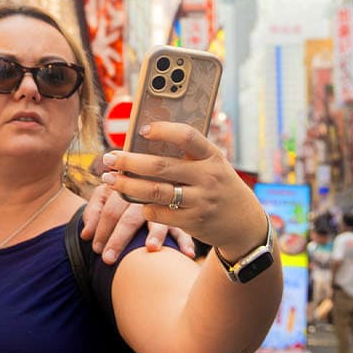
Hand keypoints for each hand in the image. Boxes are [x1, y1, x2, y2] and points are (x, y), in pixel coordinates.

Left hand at [80, 177, 195, 262]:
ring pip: (158, 220)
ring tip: (150, 248)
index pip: (110, 211)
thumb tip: (86, 235)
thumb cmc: (120, 194)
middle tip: (108, 259)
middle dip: (118, 239)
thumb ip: (93, 212)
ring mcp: (163, 207)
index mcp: (123, 190)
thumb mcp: (104, 196)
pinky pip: (183, 229)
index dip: (101, 229)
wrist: (151, 174)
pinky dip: (186, 241)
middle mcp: (144, 197)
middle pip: (130, 218)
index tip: (95, 248)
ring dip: (155, 234)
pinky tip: (187, 253)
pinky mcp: (179, 217)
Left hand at [100, 122, 264, 259]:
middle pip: (161, 166)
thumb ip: (188, 155)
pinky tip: (134, 201)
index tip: (141, 130)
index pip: (187, 136)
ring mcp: (201, 201)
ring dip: (127, 185)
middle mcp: (208, 177)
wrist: (244, 223)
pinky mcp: (194, 222)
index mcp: (213, 156)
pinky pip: (159, 213)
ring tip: (109, 179)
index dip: (162, 131)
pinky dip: (143, 207)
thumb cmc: (219, 186)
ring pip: (156, 191)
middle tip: (108, 158)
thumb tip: (143, 140)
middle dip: (129, 162)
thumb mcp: (213, 165)